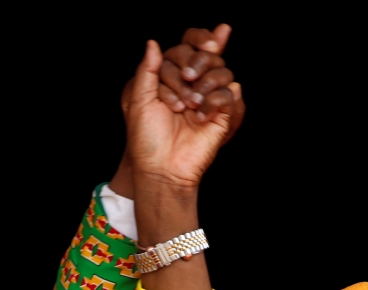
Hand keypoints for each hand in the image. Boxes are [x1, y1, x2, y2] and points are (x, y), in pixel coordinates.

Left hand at [111, 25, 244, 196]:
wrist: (161, 168)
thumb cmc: (146, 138)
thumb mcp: (138, 100)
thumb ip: (147, 70)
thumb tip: (153, 42)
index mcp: (171, 80)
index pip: (184, 50)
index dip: (182, 56)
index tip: (172, 79)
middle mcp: (192, 87)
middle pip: (206, 55)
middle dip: (194, 65)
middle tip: (184, 85)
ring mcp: (208, 99)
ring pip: (222, 70)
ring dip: (205, 83)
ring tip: (189, 106)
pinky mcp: (222, 114)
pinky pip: (229, 93)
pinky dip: (214, 101)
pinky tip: (199, 117)